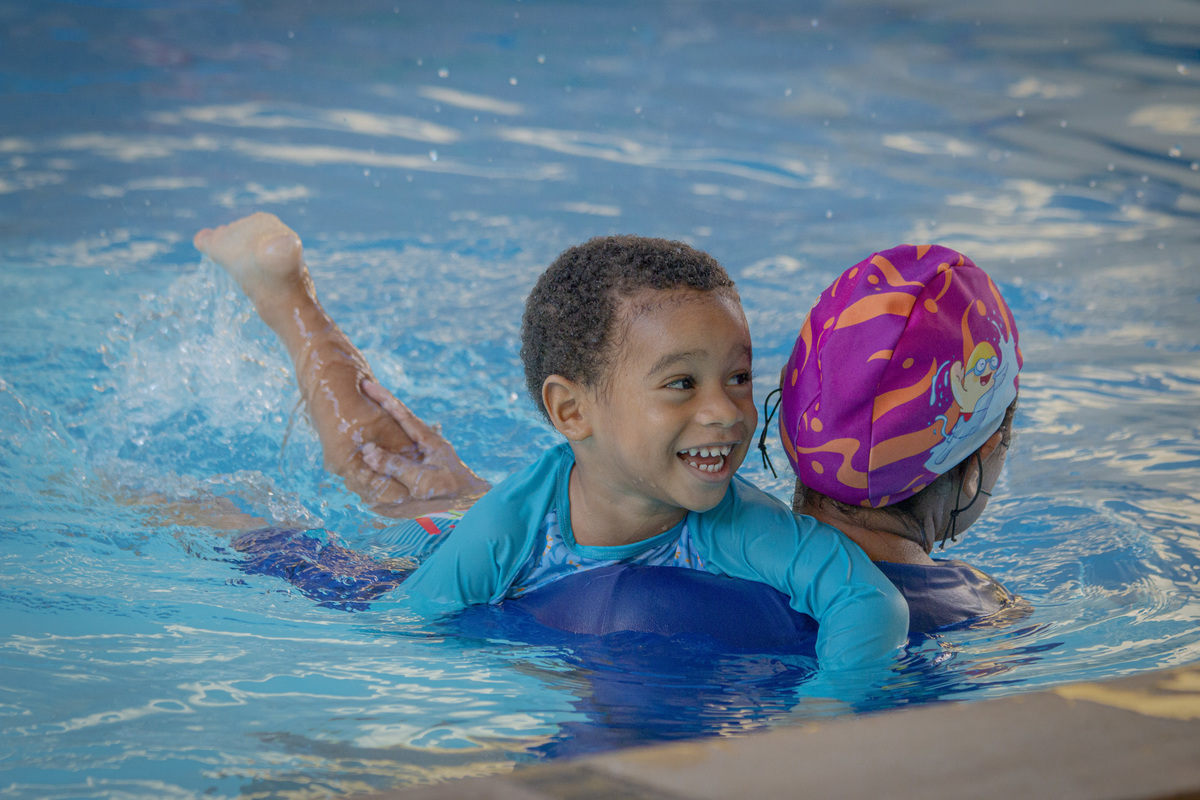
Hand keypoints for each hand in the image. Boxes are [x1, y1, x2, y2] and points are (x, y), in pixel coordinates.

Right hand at [359, 380, 490, 511]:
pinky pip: (402, 448)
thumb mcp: (421, 480)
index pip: (403, 414)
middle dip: (383, 405)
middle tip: (366, 389)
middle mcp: (428, 442)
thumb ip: (395, 467)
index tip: (367, 384)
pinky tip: (380, 446)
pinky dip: (389, 442)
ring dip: (385, 422)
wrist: (474, 505)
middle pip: (402, 418)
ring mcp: (427, 452)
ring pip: (402, 432)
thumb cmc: (450, 493)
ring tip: (367, 412)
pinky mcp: (425, 465)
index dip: (384, 398)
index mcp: (429, 440)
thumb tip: (367, 452)